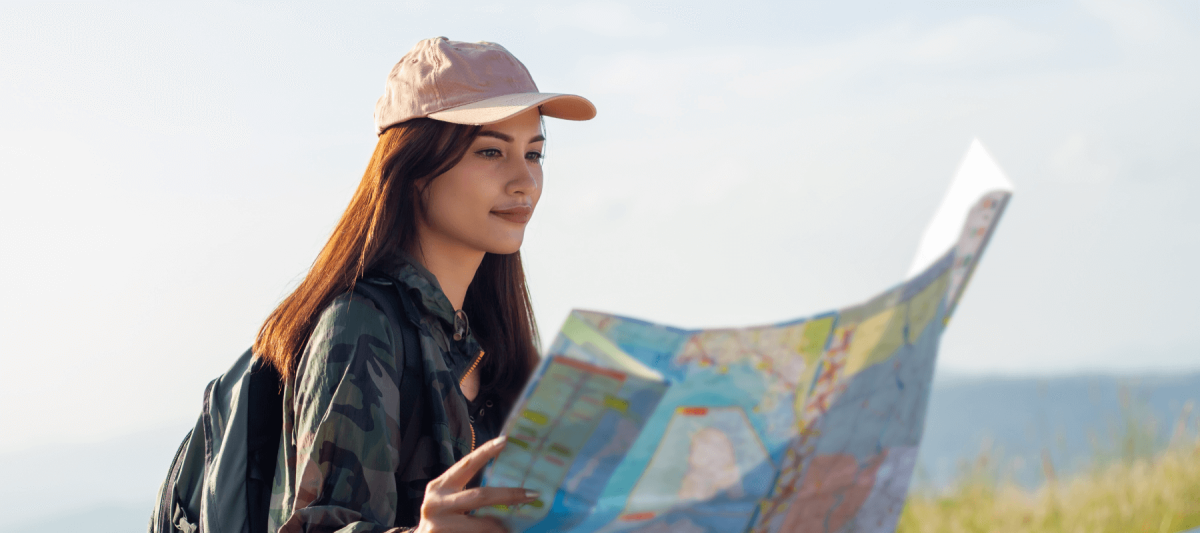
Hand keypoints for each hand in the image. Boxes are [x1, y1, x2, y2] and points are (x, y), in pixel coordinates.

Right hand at [413, 437, 537, 532]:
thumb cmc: (439, 520)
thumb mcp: (446, 500)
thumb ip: (465, 492)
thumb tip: (504, 486)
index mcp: (439, 487)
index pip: (466, 465)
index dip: (485, 452)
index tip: (505, 440)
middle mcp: (437, 503)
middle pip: (480, 496)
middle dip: (508, 495)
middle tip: (532, 494)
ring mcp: (439, 525)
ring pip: (481, 525)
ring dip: (501, 527)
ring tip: (514, 528)